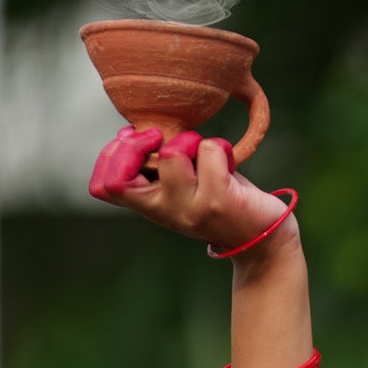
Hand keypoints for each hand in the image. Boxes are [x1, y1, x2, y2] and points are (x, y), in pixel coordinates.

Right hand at [87, 128, 295, 256]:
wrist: (263, 235)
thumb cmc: (218, 197)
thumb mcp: (179, 184)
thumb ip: (155, 165)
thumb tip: (128, 132)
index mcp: (151, 206)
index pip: (104, 187)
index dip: (111, 157)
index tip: (137, 142)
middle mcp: (167, 212)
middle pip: (124, 176)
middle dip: (137, 144)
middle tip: (161, 138)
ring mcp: (192, 209)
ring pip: (172, 154)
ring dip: (189, 139)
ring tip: (203, 153)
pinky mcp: (221, 200)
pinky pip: (209, 150)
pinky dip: (220, 146)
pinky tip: (228, 161)